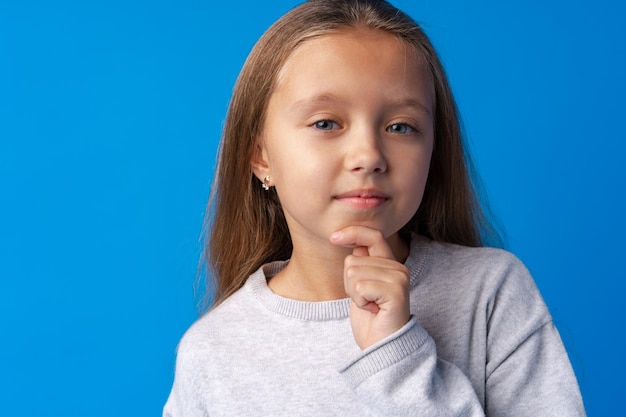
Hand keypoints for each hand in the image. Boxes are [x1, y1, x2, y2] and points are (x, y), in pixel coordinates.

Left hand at [330, 226, 409, 349]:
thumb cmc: (371, 319)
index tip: (333, 237)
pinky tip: (372, 311)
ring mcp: (399, 278)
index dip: (353, 232)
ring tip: (369, 305)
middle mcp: (398, 267)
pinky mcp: (396, 291)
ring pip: (354, 272)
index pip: (372, 235)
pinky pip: (359, 286)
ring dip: (354, 293)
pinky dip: (359, 301)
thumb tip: (351, 241)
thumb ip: (361, 263)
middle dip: (349, 283)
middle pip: (353, 260)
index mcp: (390, 264)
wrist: (383, 346)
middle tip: (365, 300)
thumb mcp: (361, 286)